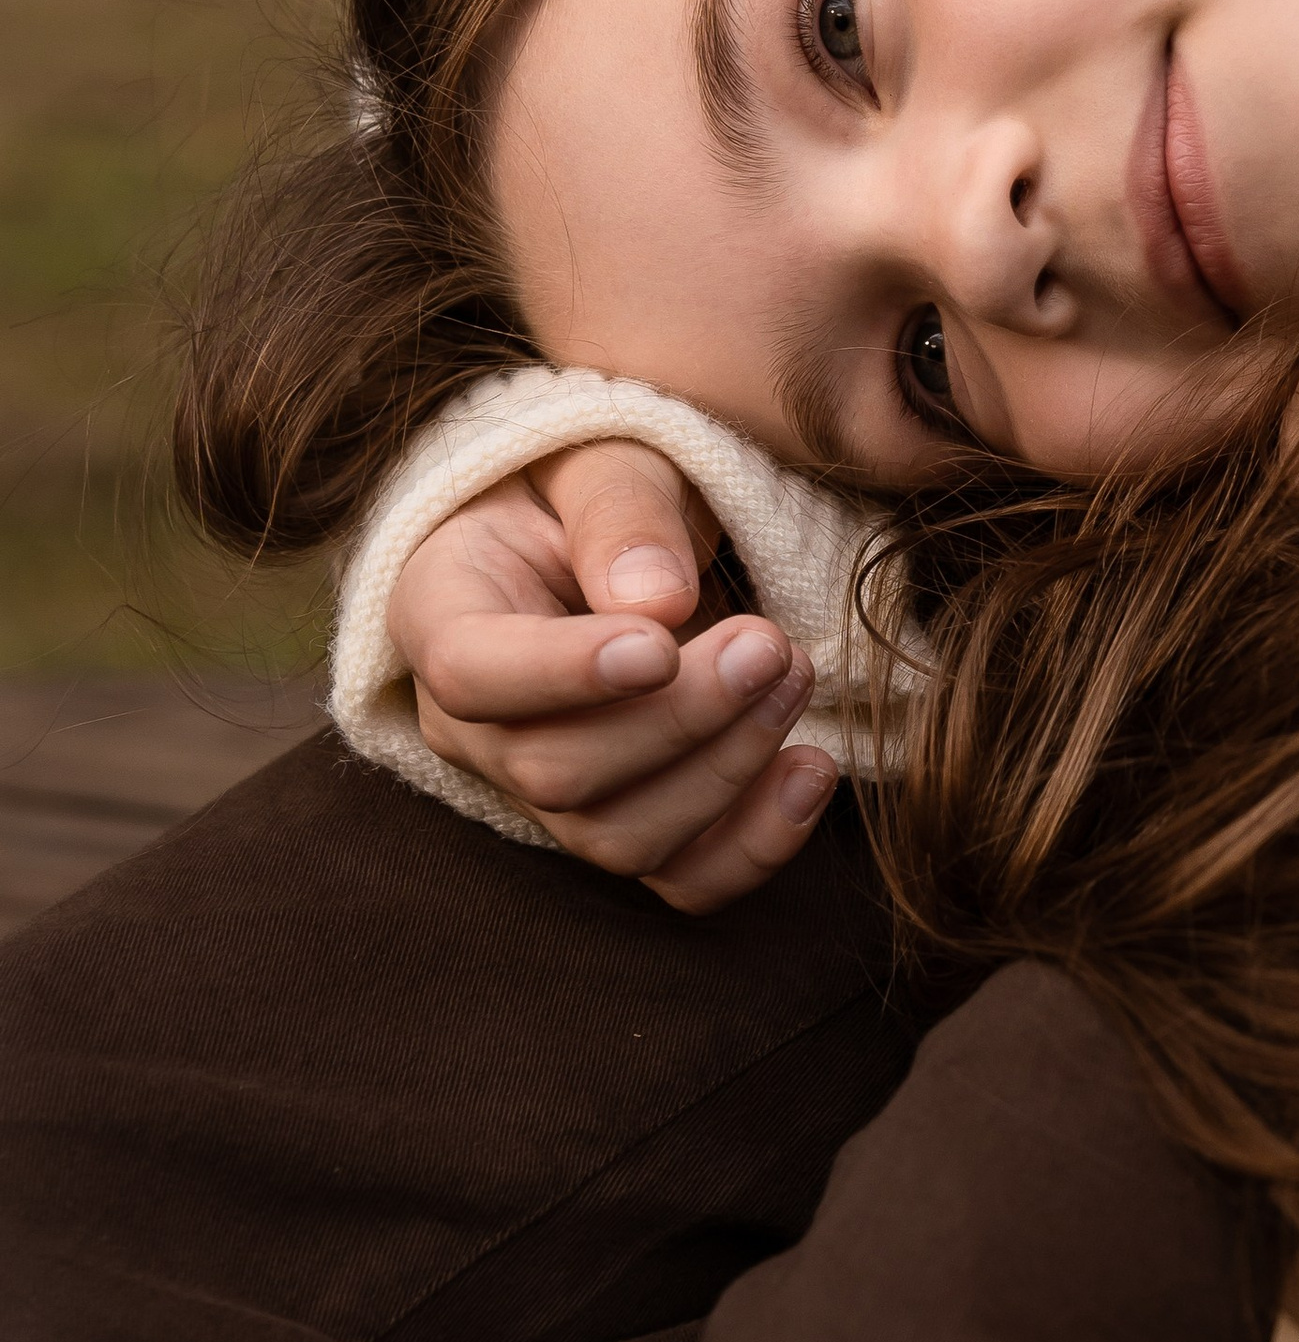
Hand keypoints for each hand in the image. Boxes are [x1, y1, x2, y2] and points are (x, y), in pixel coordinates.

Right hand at [387, 439, 838, 911]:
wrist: (610, 543)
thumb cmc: (592, 494)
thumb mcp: (601, 462)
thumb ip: (621, 514)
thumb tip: (657, 601)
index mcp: (443, 614)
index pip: (472, 674)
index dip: (564, 674)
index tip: (660, 643)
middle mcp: (476, 726)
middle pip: (555, 773)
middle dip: (680, 719)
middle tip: (769, 647)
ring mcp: (544, 794)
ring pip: (619, 839)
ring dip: (727, 771)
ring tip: (795, 678)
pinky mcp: (623, 826)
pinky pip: (680, 880)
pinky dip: (757, 845)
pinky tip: (812, 771)